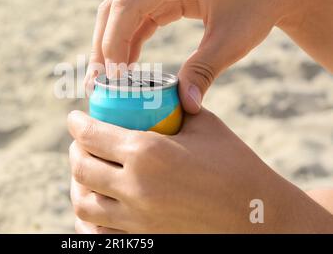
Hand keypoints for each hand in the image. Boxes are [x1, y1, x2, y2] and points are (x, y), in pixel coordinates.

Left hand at [67, 110, 332, 232]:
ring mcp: (137, 220)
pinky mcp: (144, 240)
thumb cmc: (235, 165)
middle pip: (81, 167)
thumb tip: (162, 93)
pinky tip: (98, 205)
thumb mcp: (204, 126)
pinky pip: (99, 232)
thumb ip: (177, 107)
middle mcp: (136, 187)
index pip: (92, 134)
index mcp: (148, 152)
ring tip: (84, 174)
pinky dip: (90, 217)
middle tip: (80, 143)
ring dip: (77, 184)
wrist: (258, 217)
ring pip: (84, 203)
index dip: (76, 123)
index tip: (74, 118)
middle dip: (74, 150)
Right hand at [85, 0, 332, 112]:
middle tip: (97, 84)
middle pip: (114, 8)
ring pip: (118, 15)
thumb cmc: (257, 8)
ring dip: (110, 47)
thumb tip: (184, 107)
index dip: (113, 42)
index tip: (114, 79)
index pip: (126, 6)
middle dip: (103, 47)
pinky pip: (135, 20)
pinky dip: (127, 45)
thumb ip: (204, 72)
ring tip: (105, 82)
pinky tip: (125, 70)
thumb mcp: (232, 42)